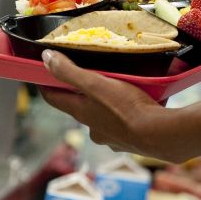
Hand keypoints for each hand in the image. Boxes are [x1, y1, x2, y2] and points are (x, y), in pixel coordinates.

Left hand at [39, 49, 164, 155]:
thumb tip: (46, 57)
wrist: (159, 134)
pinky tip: (136, 108)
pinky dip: (124, 116)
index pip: (54, 98)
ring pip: (103, 118)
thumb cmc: (127, 108)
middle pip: (80, 109)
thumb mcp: (96, 84)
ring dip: (105, 106)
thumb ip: (70, 71)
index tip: (41, 75)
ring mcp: (111, 138)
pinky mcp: (130, 142)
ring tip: (118, 91)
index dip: (45, 85)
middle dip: (81, 95)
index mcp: (81, 112)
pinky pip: (123, 126)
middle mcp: (93, 128)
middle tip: (90, 78)